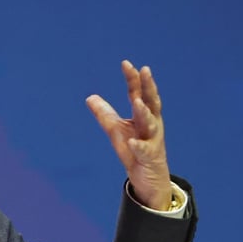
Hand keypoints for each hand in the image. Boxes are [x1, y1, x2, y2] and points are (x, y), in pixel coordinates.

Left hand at [86, 60, 171, 209]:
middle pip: (151, 102)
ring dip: (144, 112)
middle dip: (148, 87)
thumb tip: (89, 97)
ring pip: (150, 123)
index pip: (138, 93)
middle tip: (145, 71)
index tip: (126, 63)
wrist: (148, 178)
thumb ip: (105, 114)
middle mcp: (152, 124)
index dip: (133, 79)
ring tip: (138, 102)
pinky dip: (138, 146)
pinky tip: (132, 143)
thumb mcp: (117, 130)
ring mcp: (152, 140)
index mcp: (144, 115)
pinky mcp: (149, 157)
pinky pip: (144, 151)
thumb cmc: (134, 151)